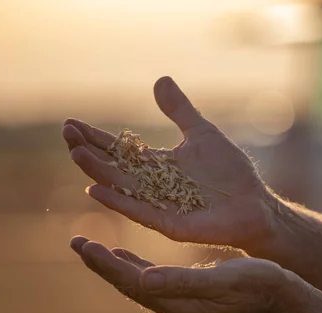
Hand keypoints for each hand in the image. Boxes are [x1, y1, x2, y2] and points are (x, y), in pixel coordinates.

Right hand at [63, 76, 278, 248]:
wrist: (254, 204)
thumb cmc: (230, 172)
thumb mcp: (202, 133)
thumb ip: (179, 111)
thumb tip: (160, 79)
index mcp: (157, 165)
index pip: (119, 149)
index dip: (95, 137)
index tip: (71, 123)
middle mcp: (151, 185)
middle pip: (113, 167)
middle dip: (89, 150)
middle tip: (66, 133)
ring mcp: (158, 205)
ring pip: (120, 187)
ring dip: (97, 171)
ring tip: (75, 154)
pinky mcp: (168, 224)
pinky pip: (138, 212)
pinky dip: (117, 201)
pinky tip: (95, 190)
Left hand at [70, 236, 302, 312]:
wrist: (286, 304)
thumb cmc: (261, 289)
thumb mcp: (225, 280)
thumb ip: (184, 281)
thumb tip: (145, 279)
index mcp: (179, 305)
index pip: (132, 283)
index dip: (106, 264)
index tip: (84, 243)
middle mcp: (174, 306)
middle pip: (128, 283)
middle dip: (101, 263)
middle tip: (77, 241)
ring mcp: (181, 302)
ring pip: (137, 280)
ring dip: (114, 263)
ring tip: (93, 247)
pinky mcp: (190, 294)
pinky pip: (152, 278)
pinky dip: (135, 264)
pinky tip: (128, 255)